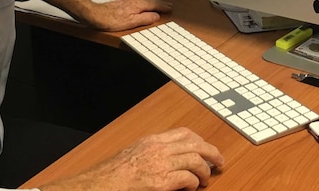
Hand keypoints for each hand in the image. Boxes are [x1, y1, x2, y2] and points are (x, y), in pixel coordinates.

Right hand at [39, 127, 223, 190]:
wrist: (99, 185)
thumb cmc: (112, 175)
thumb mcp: (134, 154)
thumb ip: (152, 152)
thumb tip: (169, 158)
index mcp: (152, 140)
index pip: (184, 133)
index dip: (200, 140)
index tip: (207, 148)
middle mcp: (158, 149)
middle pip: (195, 144)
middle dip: (211, 153)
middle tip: (219, 162)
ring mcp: (160, 165)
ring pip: (196, 161)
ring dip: (205, 172)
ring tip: (206, 180)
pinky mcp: (161, 183)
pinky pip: (188, 180)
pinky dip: (194, 184)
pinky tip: (193, 189)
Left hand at [85, 0, 171, 31]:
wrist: (95, 15)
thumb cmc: (111, 20)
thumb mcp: (131, 22)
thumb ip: (145, 19)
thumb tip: (155, 16)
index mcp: (137, 5)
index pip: (154, 5)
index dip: (163, 6)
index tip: (170, 8)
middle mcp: (133, 1)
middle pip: (150, 1)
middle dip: (160, 3)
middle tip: (168, 5)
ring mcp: (127, 1)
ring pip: (144, 1)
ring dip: (153, 3)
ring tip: (158, 6)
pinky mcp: (122, 3)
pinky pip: (138, 1)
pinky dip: (145, 4)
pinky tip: (143, 6)